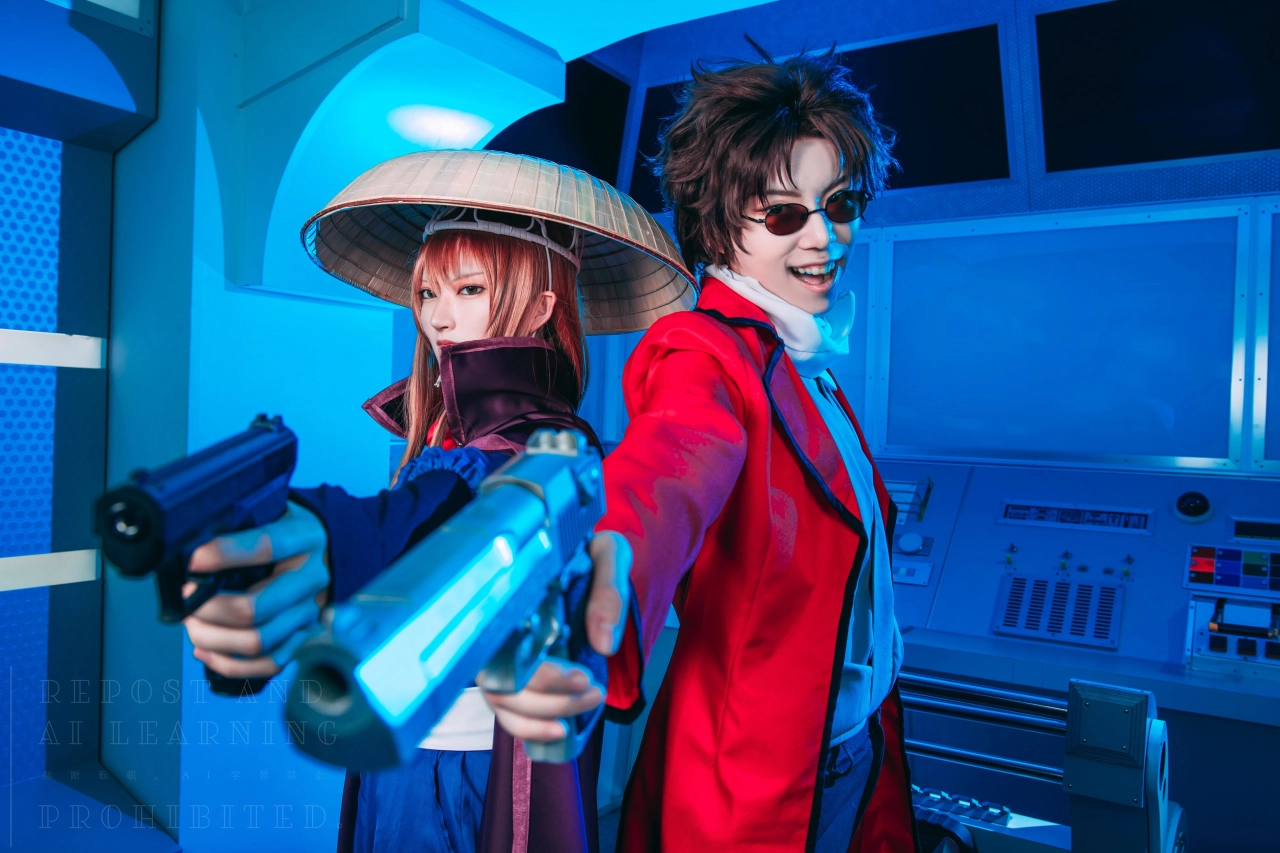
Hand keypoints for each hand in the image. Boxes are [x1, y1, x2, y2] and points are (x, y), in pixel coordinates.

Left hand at [183, 501, 329, 679]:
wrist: (330, 545)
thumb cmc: (288, 527)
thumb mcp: (274, 508)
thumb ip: (242, 520)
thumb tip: (190, 538)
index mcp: (304, 538)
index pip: (264, 547)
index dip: (223, 555)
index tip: (192, 562)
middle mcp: (311, 577)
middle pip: (256, 607)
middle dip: (208, 609)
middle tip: (185, 600)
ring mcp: (310, 610)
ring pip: (258, 641)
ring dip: (214, 638)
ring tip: (192, 625)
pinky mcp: (305, 635)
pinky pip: (269, 663)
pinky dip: (231, 664)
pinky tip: (206, 651)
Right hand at [482, 531, 631, 741]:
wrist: (577, 552)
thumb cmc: (586, 551)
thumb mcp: (606, 553)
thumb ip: (608, 590)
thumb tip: (604, 644)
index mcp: (512, 600)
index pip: (508, 650)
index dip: (542, 674)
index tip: (583, 677)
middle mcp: (498, 630)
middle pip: (504, 685)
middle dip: (551, 699)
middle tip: (594, 690)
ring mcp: (501, 654)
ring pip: (503, 703)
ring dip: (545, 716)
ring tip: (590, 703)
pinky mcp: (512, 672)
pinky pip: (506, 712)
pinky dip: (529, 730)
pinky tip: (560, 730)